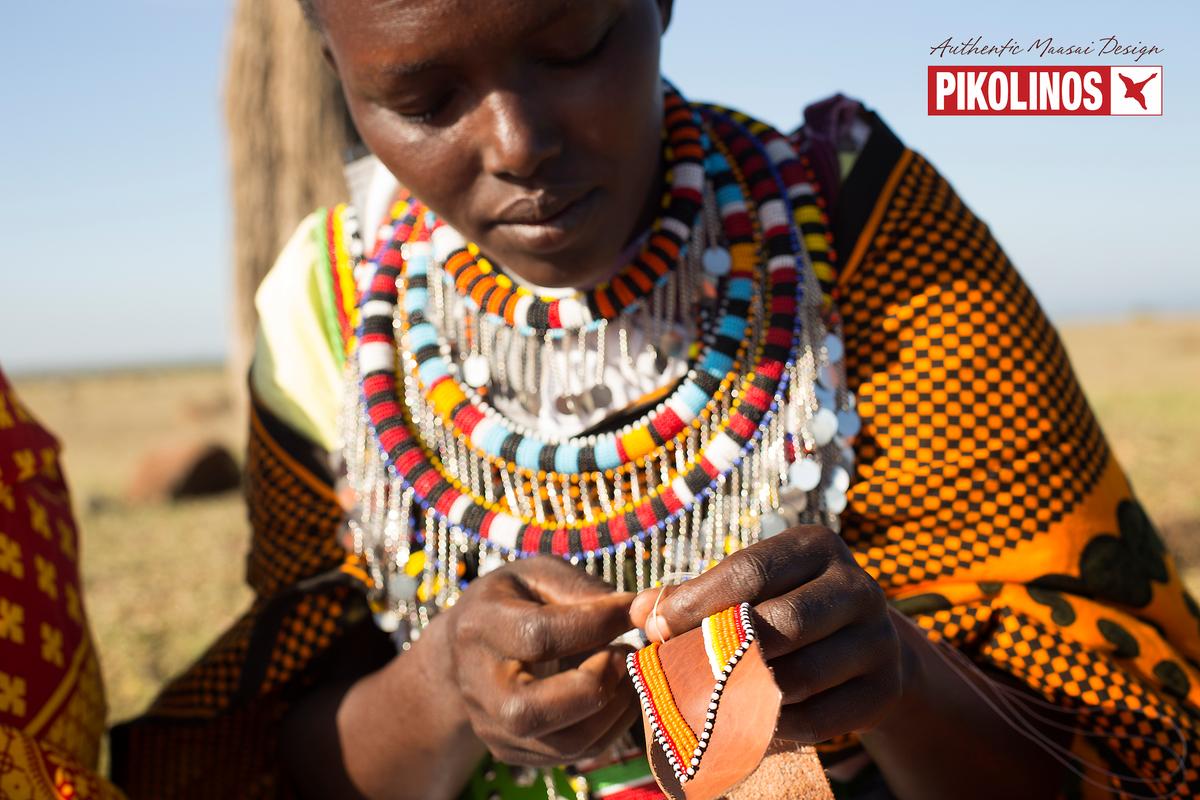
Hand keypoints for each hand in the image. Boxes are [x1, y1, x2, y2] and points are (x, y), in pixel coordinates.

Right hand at [445, 556, 639, 766]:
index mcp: (480, 627)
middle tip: (624, 651)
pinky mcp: (513, 751)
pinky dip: (611, 726)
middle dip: (598, 682)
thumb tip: (632, 612)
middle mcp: (478, 687)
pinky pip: (576, 754)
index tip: (631, 610)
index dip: (597, 624)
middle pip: (535, 709)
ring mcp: (493, 727)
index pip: (539, 636)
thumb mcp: (537, 576)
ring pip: (564, 743)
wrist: (466, 651)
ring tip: (626, 670)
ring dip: (614, 708)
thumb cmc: (513, 603)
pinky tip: (617, 692)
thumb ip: (579, 588)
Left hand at [629, 526, 903, 742]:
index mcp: (816, 546)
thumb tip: (640, 612)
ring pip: (800, 676)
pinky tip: (743, 728)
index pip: (751, 570)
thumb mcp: (749, 588)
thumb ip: (694, 596)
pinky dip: (775, 729)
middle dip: (724, 652)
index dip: (698, 601)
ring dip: (746, 696)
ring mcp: (879, 640)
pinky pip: (820, 719)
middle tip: (678, 675)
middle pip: (781, 622)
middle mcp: (856, 586)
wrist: (866, 649)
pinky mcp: (885, 691)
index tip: (653, 628)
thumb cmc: (785, 607)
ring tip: (705, 703)